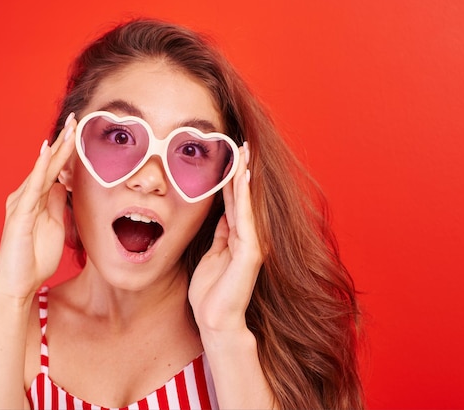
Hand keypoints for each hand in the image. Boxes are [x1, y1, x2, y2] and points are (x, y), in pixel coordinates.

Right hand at [0, 114, 76, 301]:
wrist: (18, 284)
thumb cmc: (35, 258)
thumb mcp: (55, 226)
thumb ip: (56, 204)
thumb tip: (63, 185)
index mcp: (36, 199)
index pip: (54, 169)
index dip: (66, 150)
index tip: (79, 131)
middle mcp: (26, 196)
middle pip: (48, 164)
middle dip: (62, 142)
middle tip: (75, 119)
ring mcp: (21, 204)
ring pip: (42, 171)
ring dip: (54, 151)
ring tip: (67, 130)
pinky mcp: (19, 215)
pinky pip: (31, 189)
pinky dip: (39, 171)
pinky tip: (46, 155)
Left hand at [188, 143, 263, 333]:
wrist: (215, 320)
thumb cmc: (211, 292)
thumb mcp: (212, 254)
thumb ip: (220, 234)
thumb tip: (221, 213)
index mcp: (238, 237)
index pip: (235, 201)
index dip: (232, 178)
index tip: (230, 156)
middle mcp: (250, 237)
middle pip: (244, 197)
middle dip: (242, 170)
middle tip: (241, 143)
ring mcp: (253, 243)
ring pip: (247, 203)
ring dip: (244, 176)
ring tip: (243, 151)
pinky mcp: (251, 251)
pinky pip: (245, 218)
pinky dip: (242, 196)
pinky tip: (242, 177)